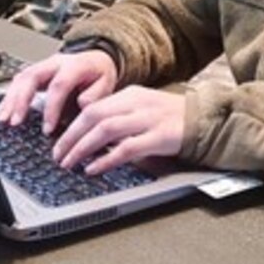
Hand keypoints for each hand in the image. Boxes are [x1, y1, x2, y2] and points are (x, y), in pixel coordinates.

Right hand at [0, 50, 117, 133]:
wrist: (96, 60)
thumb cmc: (99, 74)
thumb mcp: (106, 82)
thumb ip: (96, 94)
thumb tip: (82, 104)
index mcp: (74, 65)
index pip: (59, 85)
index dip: (51, 108)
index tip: (48, 129)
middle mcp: (55, 63)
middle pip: (32, 77)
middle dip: (21, 100)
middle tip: (15, 121)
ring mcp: (43, 66)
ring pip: (21, 78)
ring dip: (10, 100)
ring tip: (3, 119)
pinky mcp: (35, 73)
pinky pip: (17, 82)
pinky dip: (8, 98)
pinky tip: (2, 112)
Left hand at [52, 86, 185, 175]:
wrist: (205, 120)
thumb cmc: (172, 118)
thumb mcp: (142, 109)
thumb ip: (119, 116)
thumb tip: (88, 133)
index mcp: (130, 95)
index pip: (92, 106)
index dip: (72, 124)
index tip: (59, 141)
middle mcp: (137, 104)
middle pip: (94, 115)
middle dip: (70, 136)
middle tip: (57, 154)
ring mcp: (148, 119)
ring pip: (106, 129)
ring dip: (82, 147)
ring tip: (69, 162)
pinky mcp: (159, 137)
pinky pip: (127, 148)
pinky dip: (106, 159)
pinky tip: (94, 168)